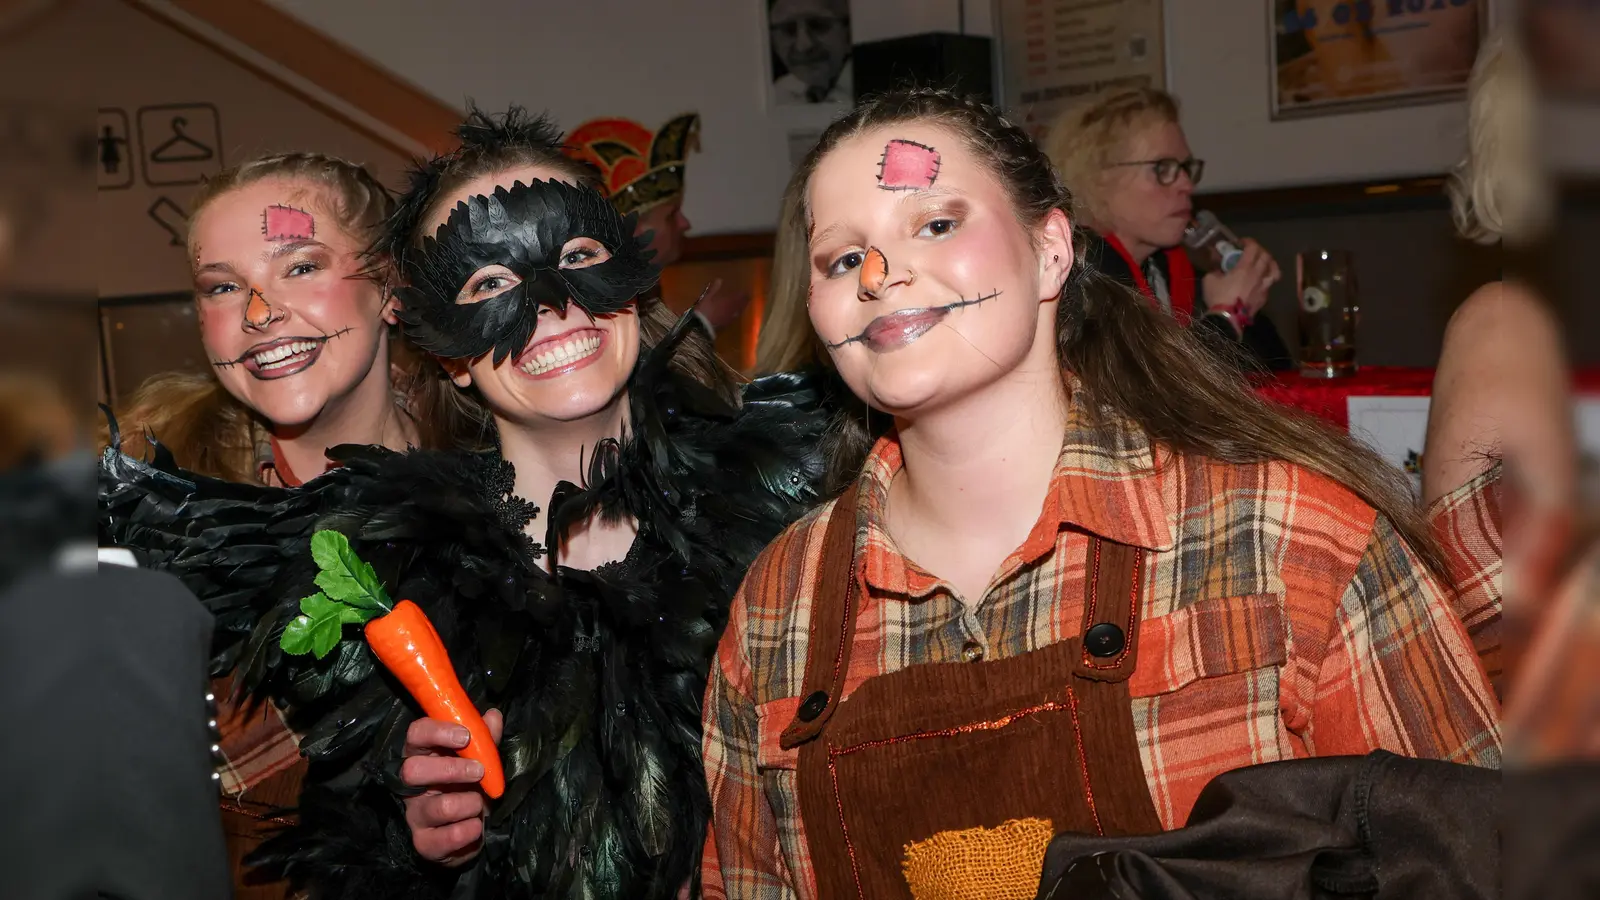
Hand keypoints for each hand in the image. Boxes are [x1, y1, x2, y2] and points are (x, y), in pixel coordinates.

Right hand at [401, 708, 502, 866]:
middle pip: (413, 770)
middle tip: (479, 772)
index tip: (465, 736)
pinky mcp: (424, 843)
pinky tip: (476, 826)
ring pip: (438, 807)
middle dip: (451, 770)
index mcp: (423, 756)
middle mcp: (411, 785)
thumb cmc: (470, 787)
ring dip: (470, 803)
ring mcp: (415, 815)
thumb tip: (493, 716)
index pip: (416, 735)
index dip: (438, 732)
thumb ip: (485, 740)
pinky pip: (446, 838)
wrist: (470, 832)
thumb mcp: (479, 760)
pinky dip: (469, 831)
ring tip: (480, 804)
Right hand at [695, 278, 752, 331]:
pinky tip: (735, 314)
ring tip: (744, 305)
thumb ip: (714, 289)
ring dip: (742, 307)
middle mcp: (732, 309)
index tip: (747, 292)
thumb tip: (719, 280)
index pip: (739, 297)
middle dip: (745, 301)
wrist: (703, 326)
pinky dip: (737, 314)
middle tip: (748, 298)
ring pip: (739, 311)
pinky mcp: (727, 324)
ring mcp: (730, 317)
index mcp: (728, 301)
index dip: (743, 294)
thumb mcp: (707, 297)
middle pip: (741, 304)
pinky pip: (735, 317)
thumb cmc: (705, 309)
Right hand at [1202, 238, 1279, 320]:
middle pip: (1266, 256)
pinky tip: (1258, 283)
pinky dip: (1265, 280)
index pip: (1253, 248)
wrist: (1227, 320)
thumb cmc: (1218, 298)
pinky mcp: (1264, 297)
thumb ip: (1216, 270)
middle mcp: (1258, 274)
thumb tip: (1218, 267)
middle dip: (1260, 250)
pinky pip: (1269, 284)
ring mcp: (1263, 286)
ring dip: (1270, 264)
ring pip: (1274, 270)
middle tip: (1252, 252)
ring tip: (1264, 264)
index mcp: (1244, 267)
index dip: (1249, 242)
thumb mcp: (1210, 280)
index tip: (1242, 243)